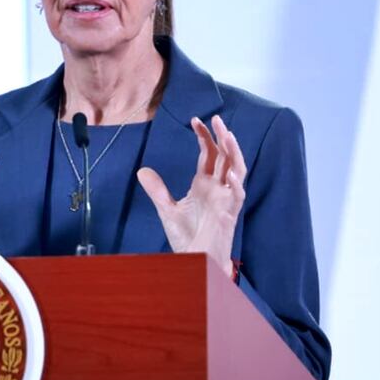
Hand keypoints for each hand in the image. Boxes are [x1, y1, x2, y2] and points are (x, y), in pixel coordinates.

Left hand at [137, 115, 246, 276]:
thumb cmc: (187, 237)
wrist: (195, 260)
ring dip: (234, 153)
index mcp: (205, 184)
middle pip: (225, 156)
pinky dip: (237, 184)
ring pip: (237, 169)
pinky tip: (233, 174)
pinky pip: (238, 195)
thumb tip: (142, 171)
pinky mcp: (230, 213)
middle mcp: (218, 187)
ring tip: (228, 135)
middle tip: (216, 119)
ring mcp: (226, 199)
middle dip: (222, 137)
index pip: (208, 154)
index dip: (204, 136)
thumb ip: (157, 190)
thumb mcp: (167, 209)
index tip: (196, 120)